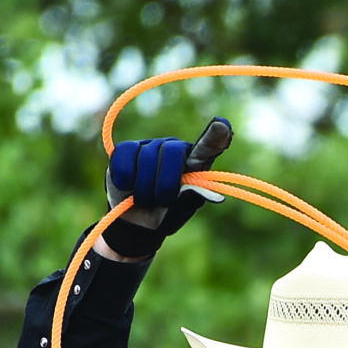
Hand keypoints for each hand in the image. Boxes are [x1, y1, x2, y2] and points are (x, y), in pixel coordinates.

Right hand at [98, 117, 232, 259]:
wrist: (135, 221)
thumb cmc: (165, 214)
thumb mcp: (181, 211)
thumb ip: (193, 199)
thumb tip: (217, 198)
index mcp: (195, 163)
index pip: (208, 147)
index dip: (215, 136)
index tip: (222, 125)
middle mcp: (175, 149)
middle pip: (172, 152)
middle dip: (165, 183)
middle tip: (161, 201)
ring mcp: (152, 146)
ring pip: (146, 157)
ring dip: (143, 187)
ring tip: (144, 199)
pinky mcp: (128, 148)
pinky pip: (125, 154)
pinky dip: (124, 176)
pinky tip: (126, 185)